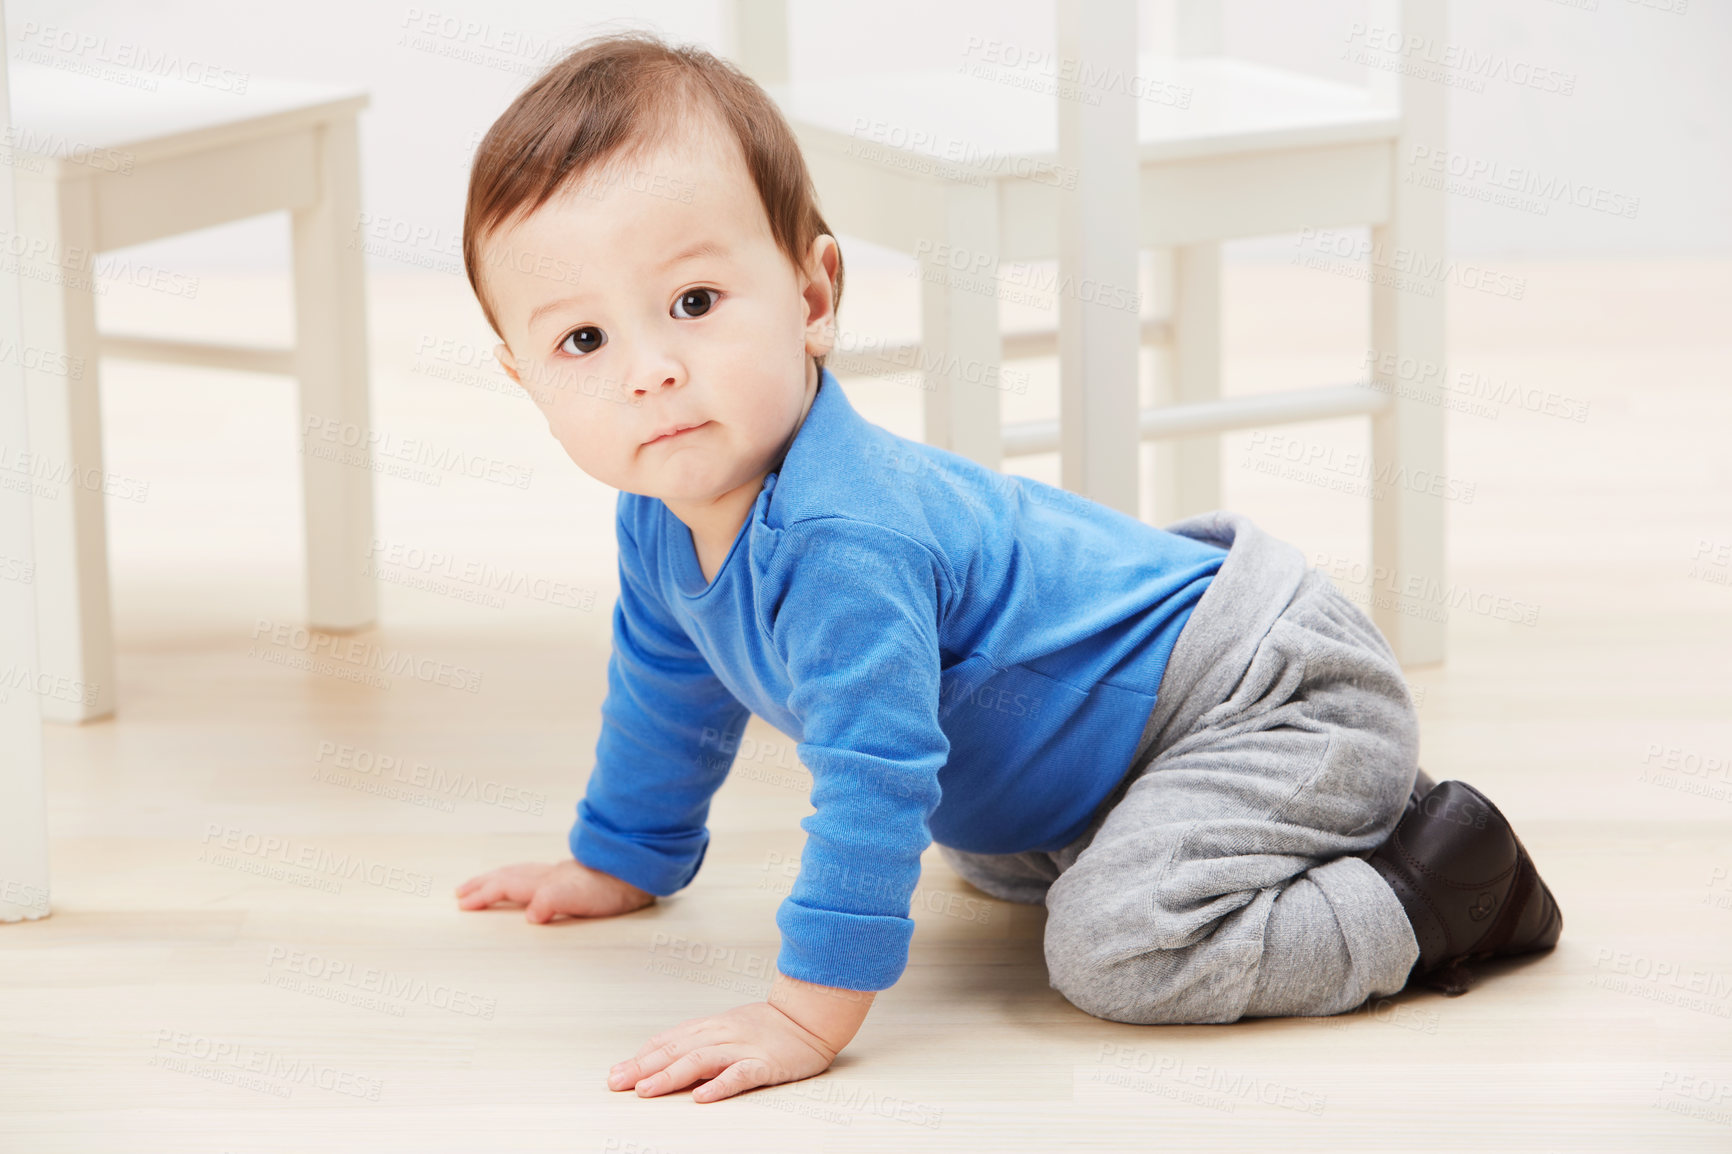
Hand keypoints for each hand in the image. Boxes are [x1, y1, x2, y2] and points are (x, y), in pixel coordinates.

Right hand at [454, 858, 654, 922]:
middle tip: (460, 892)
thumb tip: (530, 915)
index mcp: (545, 882)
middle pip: (508, 876)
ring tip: (485, 885)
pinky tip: (529, 887)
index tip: (461, 905)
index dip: (483, 895)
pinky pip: (537, 877)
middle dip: (483, 884)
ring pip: (521, 873)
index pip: (506, 886)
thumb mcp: (579, 899)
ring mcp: (561, 876)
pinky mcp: (573, 880)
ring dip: (498, 879)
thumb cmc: (610, 890)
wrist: (637, 875)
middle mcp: (549, 876)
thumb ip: (551, 903)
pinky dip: (521, 880)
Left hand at [607, 971, 875, 1102]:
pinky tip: (701, 1097)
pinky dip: (719, 1086)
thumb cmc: (769, 1026)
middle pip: (677, 1050)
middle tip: (617, 1083)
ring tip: (647, 1090)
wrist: (810, 1016)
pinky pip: (740, 1074)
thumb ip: (699, 1042)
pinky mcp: (765, 1063)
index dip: (641, 1057)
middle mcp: (722, 1035)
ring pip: (701, 1061)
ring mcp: (743, 1048)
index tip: (616, 1072)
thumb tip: (664, 1060)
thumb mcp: (729, 1027)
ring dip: (670, 1075)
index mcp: (712, 1027)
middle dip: (643, 1068)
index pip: (669, 1041)